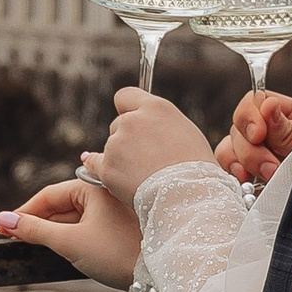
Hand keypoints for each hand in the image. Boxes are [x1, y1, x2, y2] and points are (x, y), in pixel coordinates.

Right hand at [0, 178, 142, 290]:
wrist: (158, 273)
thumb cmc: (118, 253)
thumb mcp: (70, 242)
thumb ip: (35, 230)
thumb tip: (5, 220)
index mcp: (94, 187)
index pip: (49, 196)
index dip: (23, 213)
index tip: (1, 226)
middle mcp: (104, 193)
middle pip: (60, 207)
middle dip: (35, 223)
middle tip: (9, 237)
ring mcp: (113, 211)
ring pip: (73, 219)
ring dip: (51, 232)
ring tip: (28, 245)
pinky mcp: (119, 228)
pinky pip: (87, 228)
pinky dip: (69, 238)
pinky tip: (56, 249)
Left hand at [87, 89, 216, 208]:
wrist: (189, 196)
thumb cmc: (197, 170)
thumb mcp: (187, 133)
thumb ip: (163, 125)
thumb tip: (151, 131)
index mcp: (156, 108)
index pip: (125, 96)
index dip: (128, 109)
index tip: (131, 120)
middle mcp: (132, 120)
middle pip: (119, 123)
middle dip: (128, 138)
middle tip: (146, 158)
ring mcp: (117, 144)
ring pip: (111, 147)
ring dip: (121, 158)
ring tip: (144, 177)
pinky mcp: (107, 167)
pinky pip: (94, 164)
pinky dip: (99, 168)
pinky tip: (104, 173)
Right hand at [219, 91, 291, 189]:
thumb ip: (289, 130)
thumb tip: (268, 106)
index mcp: (286, 113)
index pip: (255, 101)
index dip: (251, 115)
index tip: (259, 134)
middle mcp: (268, 129)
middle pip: (239, 126)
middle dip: (251, 148)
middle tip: (270, 168)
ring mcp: (257, 152)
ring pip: (230, 146)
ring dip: (242, 161)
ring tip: (263, 177)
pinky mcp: (252, 174)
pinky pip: (231, 168)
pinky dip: (235, 174)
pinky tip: (246, 182)